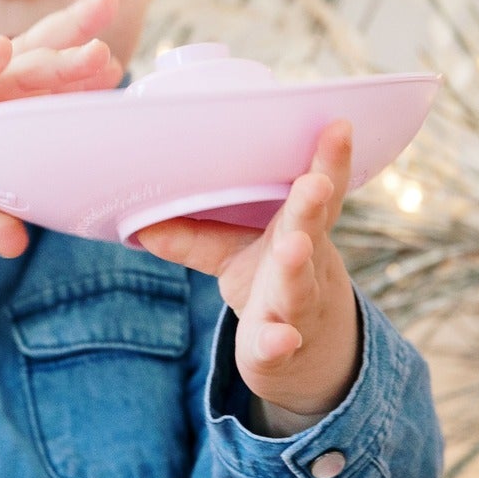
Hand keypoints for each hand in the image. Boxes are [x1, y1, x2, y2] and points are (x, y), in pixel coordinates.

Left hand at [136, 119, 360, 417]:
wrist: (301, 353)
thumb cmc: (266, 283)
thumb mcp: (229, 254)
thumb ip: (192, 237)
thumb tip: (140, 222)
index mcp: (297, 231)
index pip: (316, 193)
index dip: (329, 159)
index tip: (338, 124)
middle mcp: (306, 265)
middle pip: (310, 231)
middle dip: (313, 206)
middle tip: (315, 182)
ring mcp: (298, 307)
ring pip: (298, 287)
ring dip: (295, 266)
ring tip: (294, 246)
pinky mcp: (283, 349)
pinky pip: (278, 347)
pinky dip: (277, 343)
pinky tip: (280, 339)